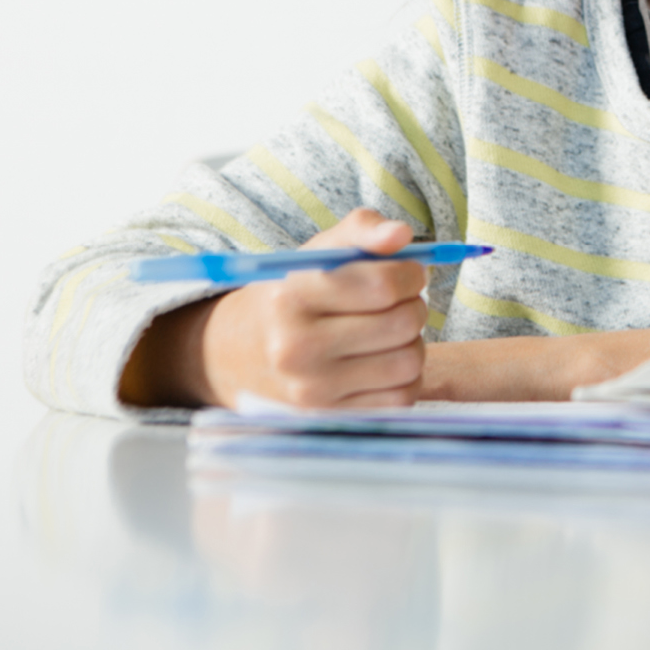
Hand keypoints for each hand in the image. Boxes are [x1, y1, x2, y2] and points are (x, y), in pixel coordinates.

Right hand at [122, 209, 429, 409]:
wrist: (235, 355)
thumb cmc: (292, 296)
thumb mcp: (317, 253)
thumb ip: (362, 230)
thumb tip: (401, 234)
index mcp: (292, 296)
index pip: (382, 284)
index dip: (410, 274)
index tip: (408, 273)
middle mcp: (296, 347)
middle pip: (402, 323)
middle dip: (414, 305)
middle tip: (400, 301)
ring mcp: (311, 389)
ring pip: (409, 361)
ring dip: (413, 342)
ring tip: (389, 331)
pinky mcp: (328, 418)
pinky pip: (402, 396)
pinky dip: (404, 377)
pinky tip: (381, 361)